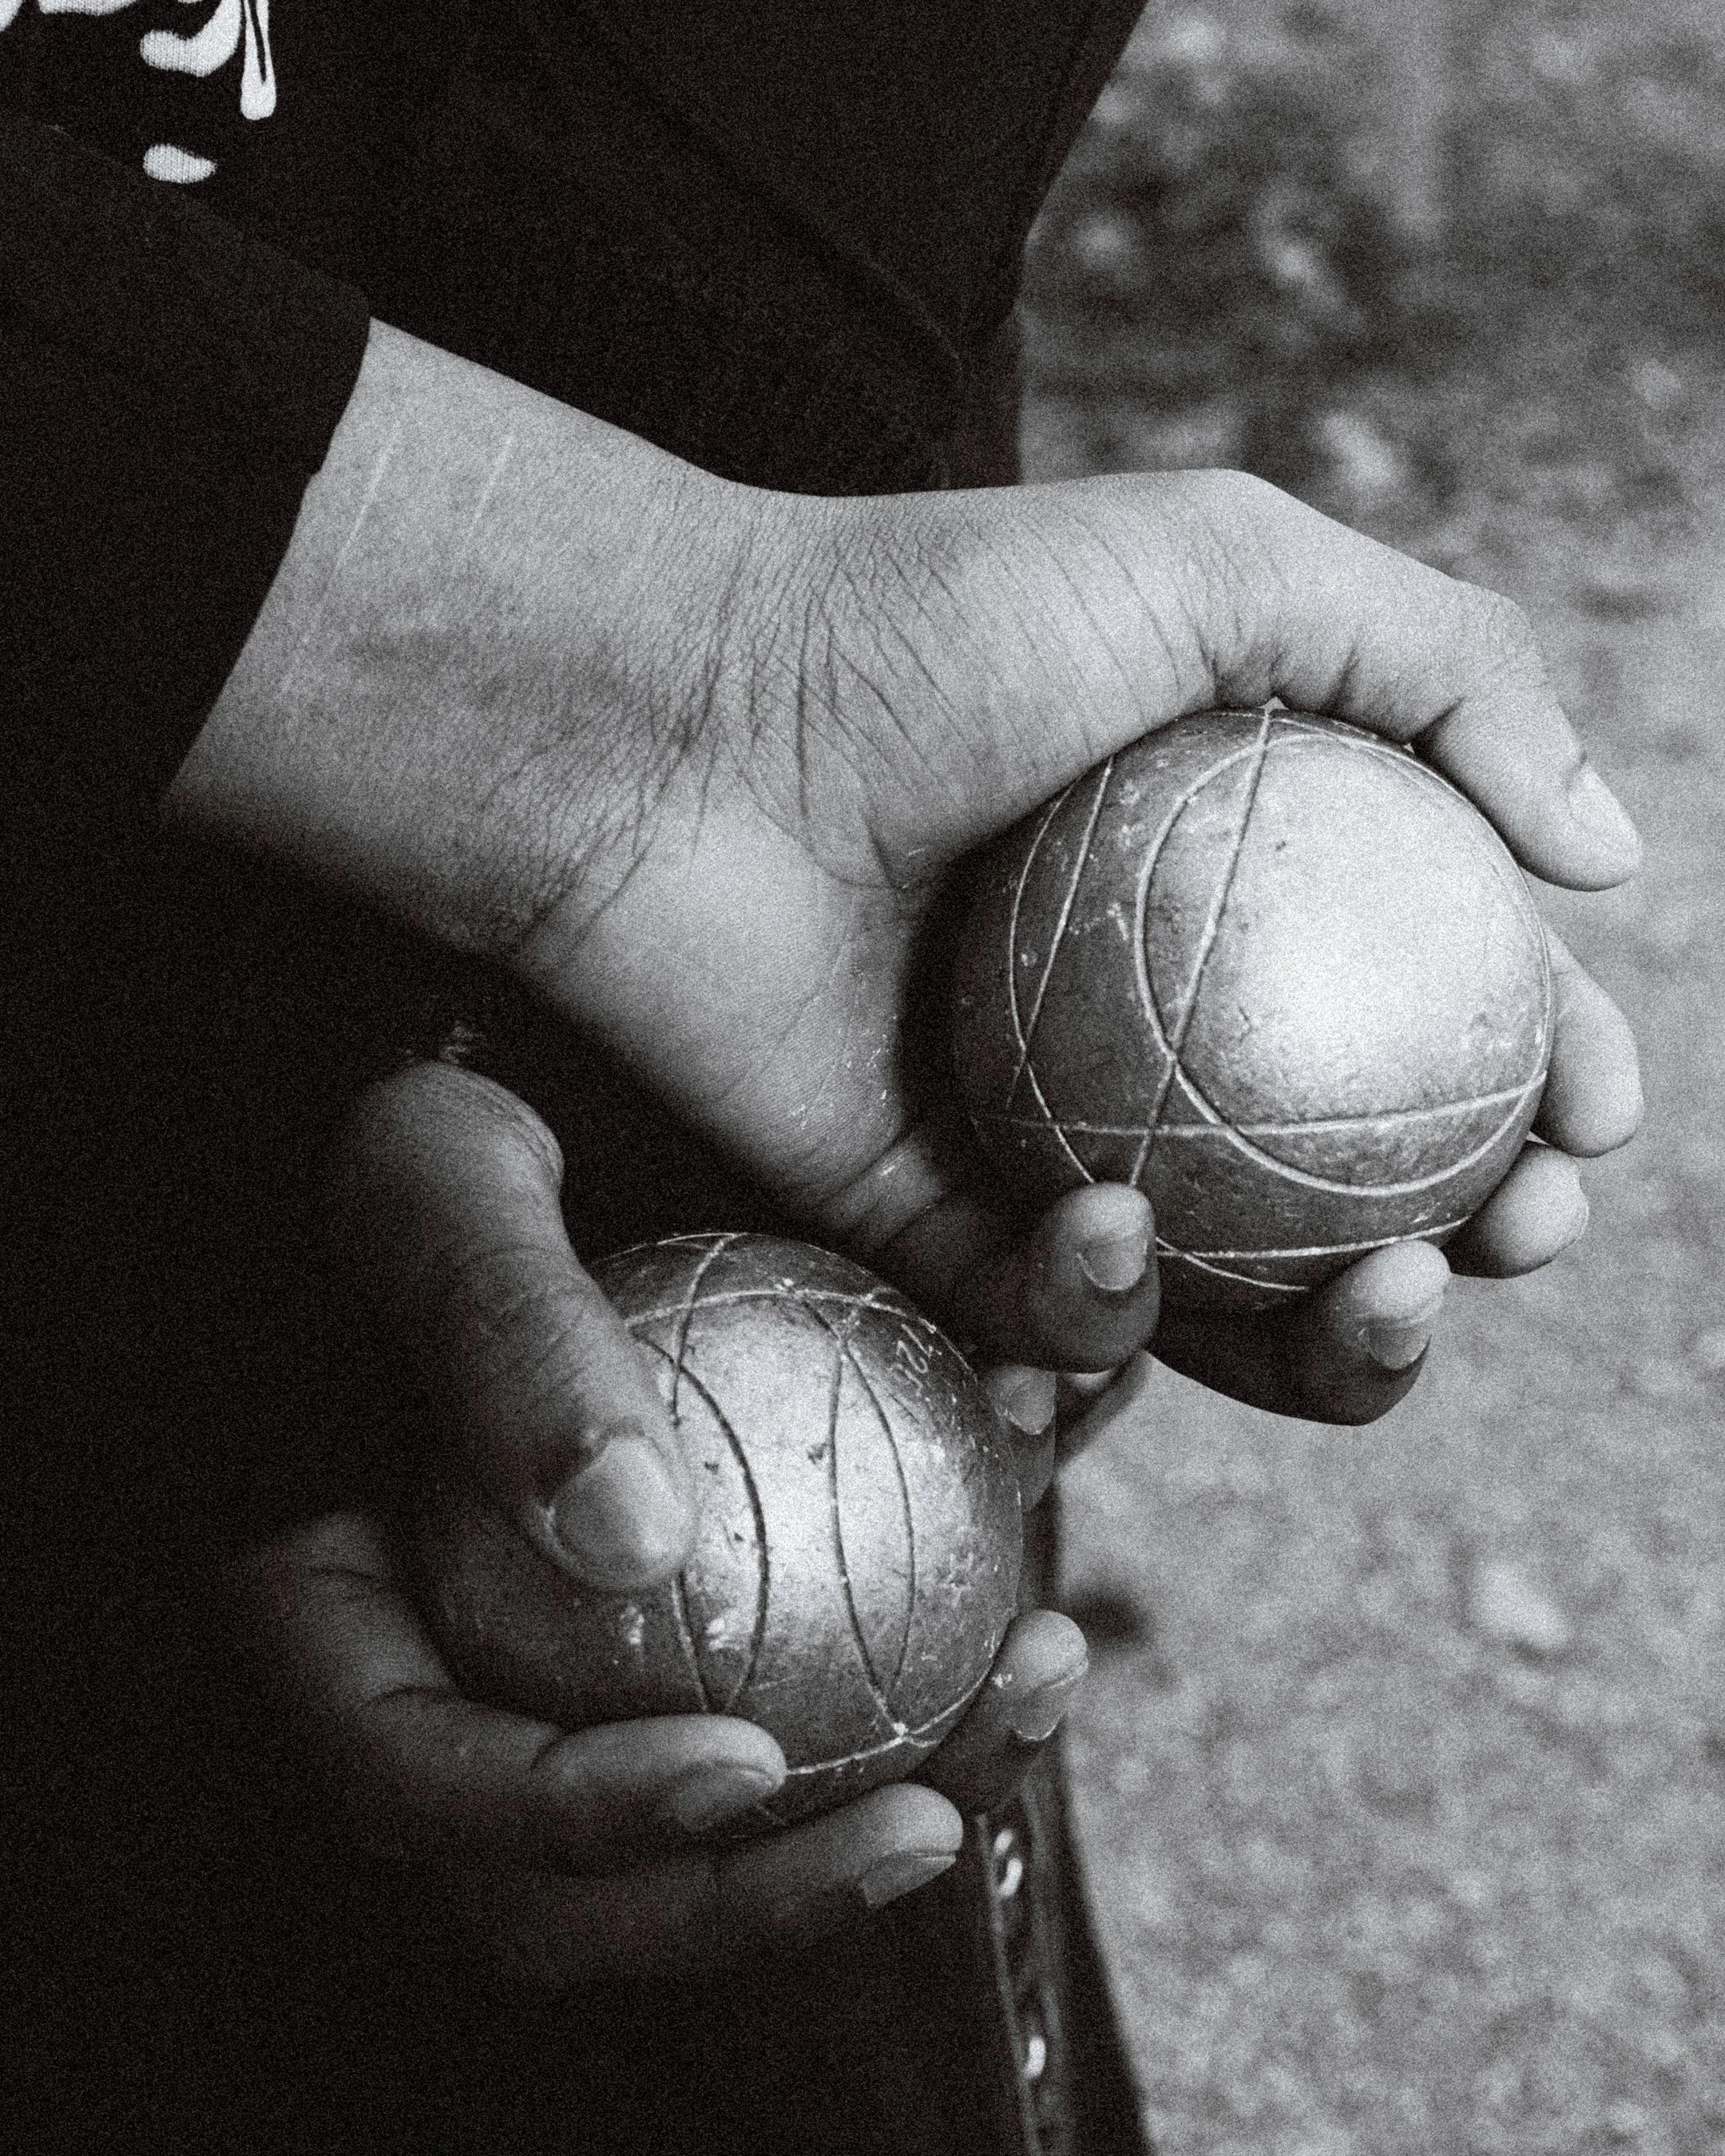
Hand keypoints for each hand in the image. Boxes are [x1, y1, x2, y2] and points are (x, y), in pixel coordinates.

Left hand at [172, 325, 1640, 1426]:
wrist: (677, 727)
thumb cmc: (935, 626)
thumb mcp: (1227, 568)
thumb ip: (1450, 668)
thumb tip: (1612, 858)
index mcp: (1240, 905)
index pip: (1435, 1026)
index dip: (1546, 1085)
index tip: (1591, 1117)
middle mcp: (1153, 1042)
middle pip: (1360, 1197)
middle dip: (1475, 1246)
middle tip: (1509, 1233)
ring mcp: (1042, 1144)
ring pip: (1229, 1307)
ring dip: (1342, 1346)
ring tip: (1385, 1288)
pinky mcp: (919, 1228)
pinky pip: (1046, 1322)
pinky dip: (1101, 1318)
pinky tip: (1123, 1244)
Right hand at [238, 1058, 1085, 1988]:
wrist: (524, 1079)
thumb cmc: (438, 1119)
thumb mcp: (438, 1178)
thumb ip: (505, 1339)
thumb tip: (637, 1542)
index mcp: (337, 1605)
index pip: (414, 1778)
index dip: (569, 1816)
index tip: (744, 1763)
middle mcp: (456, 1663)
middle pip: (575, 1879)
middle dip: (756, 1892)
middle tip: (923, 1820)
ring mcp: (584, 1650)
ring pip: (720, 1810)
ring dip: (895, 1786)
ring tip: (1036, 1683)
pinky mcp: (709, 1598)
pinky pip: (816, 1676)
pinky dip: (940, 1657)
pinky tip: (1046, 1583)